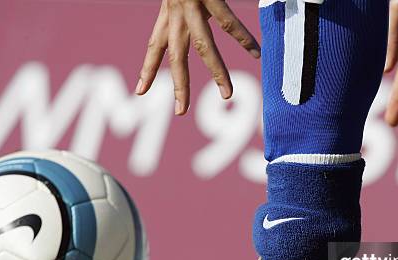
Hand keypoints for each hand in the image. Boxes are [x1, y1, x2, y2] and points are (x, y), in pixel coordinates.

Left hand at [135, 0, 260, 114]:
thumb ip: (186, 4)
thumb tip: (197, 10)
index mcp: (169, 9)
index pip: (155, 44)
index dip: (149, 68)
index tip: (141, 92)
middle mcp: (178, 11)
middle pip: (177, 56)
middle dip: (180, 85)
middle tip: (181, 112)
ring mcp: (193, 4)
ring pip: (205, 47)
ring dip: (217, 72)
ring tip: (227, 95)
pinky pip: (229, 22)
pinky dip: (244, 38)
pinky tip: (256, 53)